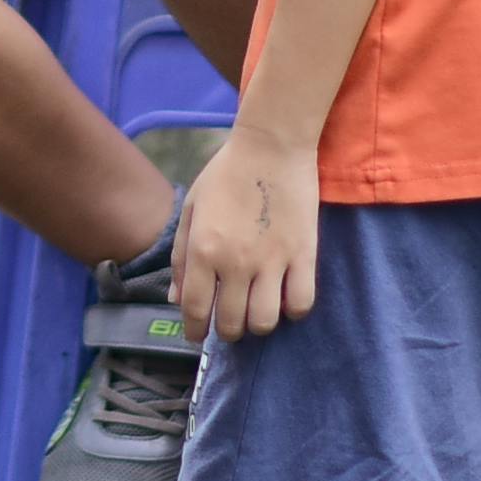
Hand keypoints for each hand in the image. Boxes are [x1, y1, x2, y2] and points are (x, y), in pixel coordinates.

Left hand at [168, 141, 318, 340]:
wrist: (271, 146)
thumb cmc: (225, 174)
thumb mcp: (191, 209)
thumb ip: (180, 256)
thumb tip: (176, 298)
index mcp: (203, 250)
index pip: (195, 310)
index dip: (194, 331)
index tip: (197, 335)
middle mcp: (235, 262)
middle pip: (231, 323)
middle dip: (227, 331)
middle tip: (229, 322)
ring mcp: (272, 261)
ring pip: (265, 322)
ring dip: (258, 325)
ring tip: (256, 312)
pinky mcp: (304, 255)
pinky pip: (302, 303)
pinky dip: (293, 311)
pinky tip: (285, 300)